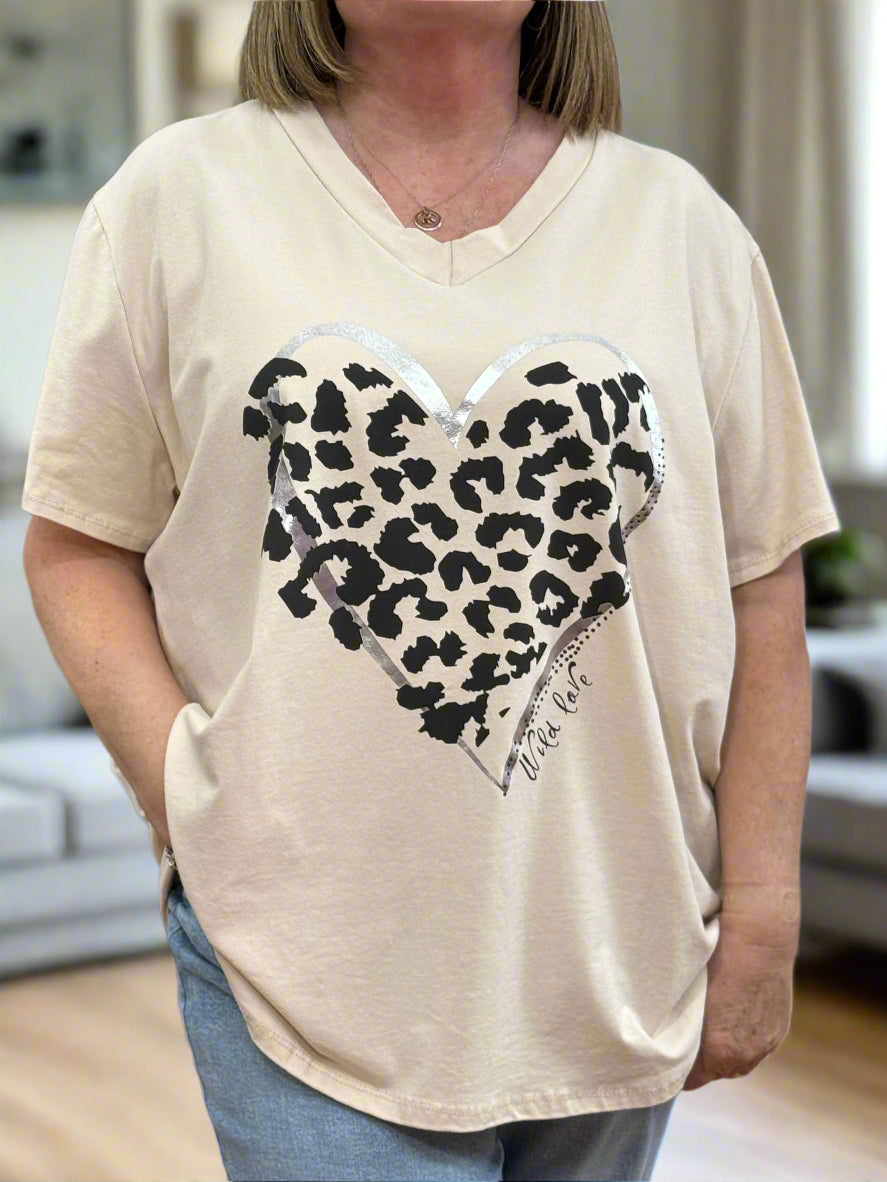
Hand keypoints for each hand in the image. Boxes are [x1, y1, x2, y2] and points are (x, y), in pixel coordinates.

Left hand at [682, 916, 796, 1090]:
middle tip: (688, 1041)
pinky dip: (745, 1040)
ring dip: (727, 1053)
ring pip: (740, 1062)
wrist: (760, 942)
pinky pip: (758, 1048)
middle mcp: (746, 1056)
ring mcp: (766, 1045)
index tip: (668, 1060)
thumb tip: (671, 1038)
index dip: (679, 1072)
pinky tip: (736, 1019)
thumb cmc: (718, 963)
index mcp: (720, 1052)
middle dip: (703, 1062)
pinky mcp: (779, 1031)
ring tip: (714, 1030)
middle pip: (717, 1073)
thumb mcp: (691, 997)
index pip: (692, 1081)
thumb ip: (684, 1028)